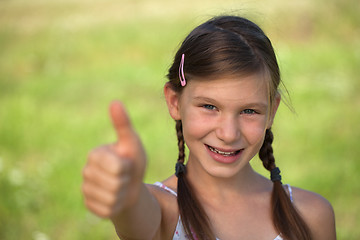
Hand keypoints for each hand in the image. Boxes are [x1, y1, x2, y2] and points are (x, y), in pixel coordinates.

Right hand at [82, 100, 145, 217]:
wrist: (132, 186)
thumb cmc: (133, 161)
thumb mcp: (132, 143)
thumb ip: (123, 125)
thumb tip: (115, 102)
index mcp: (95, 153)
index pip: (117, 167)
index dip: (128, 167)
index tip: (126, 163)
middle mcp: (86, 171)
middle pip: (115, 183)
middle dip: (127, 181)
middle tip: (125, 176)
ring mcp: (86, 189)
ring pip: (112, 198)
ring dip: (123, 194)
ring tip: (122, 186)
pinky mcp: (89, 205)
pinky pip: (107, 210)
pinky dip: (117, 206)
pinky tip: (115, 198)